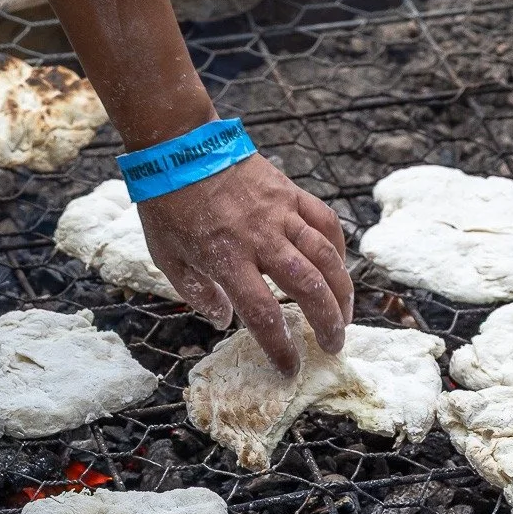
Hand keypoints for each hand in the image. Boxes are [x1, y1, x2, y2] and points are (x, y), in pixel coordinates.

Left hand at [137, 152, 353, 371]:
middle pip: (308, 287)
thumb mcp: (166, 257)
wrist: (178, 146)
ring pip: (325, 255)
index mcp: (227, 259)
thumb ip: (196, 293)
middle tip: (334, 345)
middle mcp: (260, 239)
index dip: (281, 347)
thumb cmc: (168, 204)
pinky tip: (339, 262)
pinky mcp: (288, 191)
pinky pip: (323, 219)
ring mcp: (279, 212)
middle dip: (327, 322)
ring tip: (346, 312)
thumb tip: (224, 319)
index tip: (290, 367)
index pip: (264, 315)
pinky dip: (337, 243)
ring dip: (342, 288)